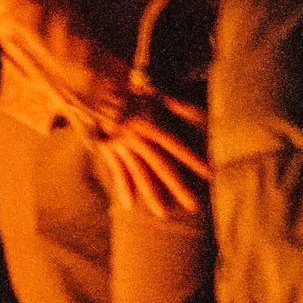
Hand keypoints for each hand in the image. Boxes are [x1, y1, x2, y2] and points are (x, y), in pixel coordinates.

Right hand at [97, 92, 211, 219]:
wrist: (93, 89)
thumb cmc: (129, 92)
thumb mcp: (156, 96)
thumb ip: (180, 107)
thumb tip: (205, 116)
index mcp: (151, 124)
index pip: (177, 146)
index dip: (193, 160)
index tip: (209, 174)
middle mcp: (138, 139)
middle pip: (162, 167)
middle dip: (179, 187)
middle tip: (194, 206)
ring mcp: (122, 146)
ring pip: (140, 174)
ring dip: (152, 194)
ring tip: (162, 213)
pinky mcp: (108, 150)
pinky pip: (118, 171)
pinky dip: (123, 187)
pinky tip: (129, 205)